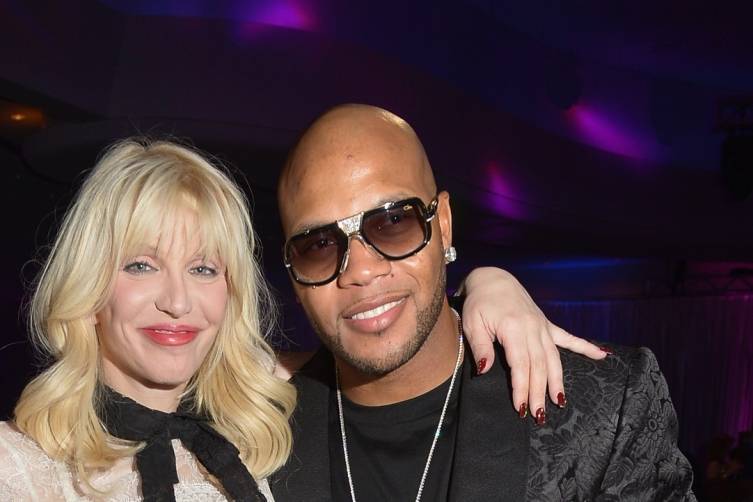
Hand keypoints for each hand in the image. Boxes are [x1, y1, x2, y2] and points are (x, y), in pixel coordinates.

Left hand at [458, 267, 606, 418]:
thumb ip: (480, 347)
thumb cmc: (479, 302)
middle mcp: (533, 328)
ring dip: (557, 381)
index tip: (521, 408)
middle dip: (539, 392)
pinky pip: (568, 337)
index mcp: (513, 329)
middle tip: (539, 415)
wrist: (492, 278)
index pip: (520, 365)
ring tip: (559, 402)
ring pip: (554, 358)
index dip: (522, 388)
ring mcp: (542, 326)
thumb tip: (484, 370)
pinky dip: (585, 347)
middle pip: (540, 366)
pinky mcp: (546, 324)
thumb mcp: (471, 323)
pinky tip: (602, 355)